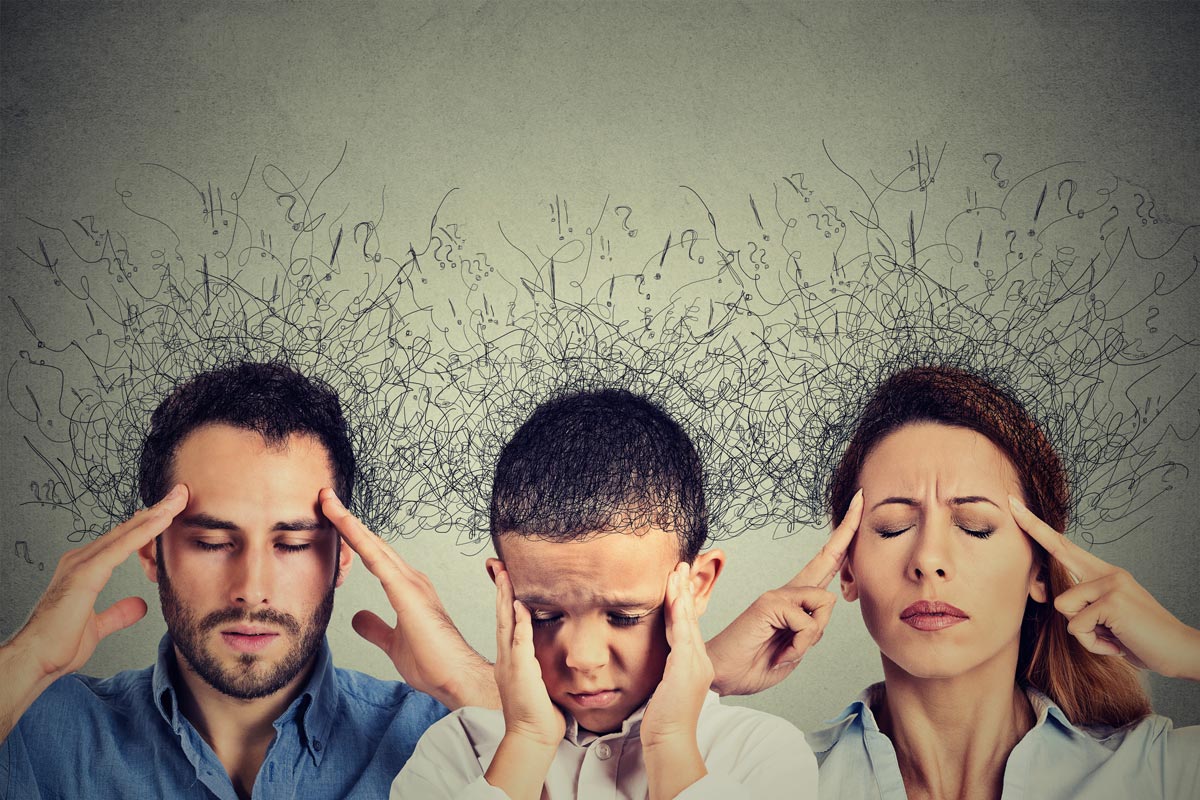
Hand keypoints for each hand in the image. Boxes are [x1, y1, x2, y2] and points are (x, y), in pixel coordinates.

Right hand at [0, 484, 187, 741]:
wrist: (34, 661)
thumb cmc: (57, 646)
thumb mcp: (97, 627)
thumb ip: (118, 613)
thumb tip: (140, 604)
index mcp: (85, 570)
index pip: (124, 541)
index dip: (149, 525)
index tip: (172, 511)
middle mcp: (81, 560)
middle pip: (127, 530)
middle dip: (157, 510)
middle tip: (182, 492)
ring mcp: (80, 564)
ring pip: (126, 533)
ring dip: (155, 514)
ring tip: (179, 498)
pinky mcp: (83, 575)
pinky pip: (120, 548)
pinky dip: (143, 532)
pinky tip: (162, 520)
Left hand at [320, 489, 497, 709]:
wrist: (456, 678)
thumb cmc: (433, 663)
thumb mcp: (392, 643)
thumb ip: (375, 628)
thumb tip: (357, 616)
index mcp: (407, 589)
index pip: (374, 556)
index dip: (354, 537)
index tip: (333, 518)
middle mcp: (410, 579)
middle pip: (372, 544)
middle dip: (347, 520)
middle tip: (325, 497)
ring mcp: (411, 582)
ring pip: (373, 545)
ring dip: (349, 523)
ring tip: (328, 501)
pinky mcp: (407, 592)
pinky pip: (377, 560)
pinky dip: (359, 539)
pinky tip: (344, 524)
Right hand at [484, 565, 561, 799]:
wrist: (532, 736)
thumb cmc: (538, 711)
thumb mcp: (537, 678)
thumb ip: (536, 659)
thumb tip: (543, 647)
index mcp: (511, 658)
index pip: (507, 620)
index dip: (505, 597)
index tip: (504, 575)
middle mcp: (507, 657)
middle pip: (501, 614)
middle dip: (500, 588)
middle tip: (497, 564)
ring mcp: (511, 663)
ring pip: (506, 622)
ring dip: (505, 597)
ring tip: (504, 573)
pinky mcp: (520, 671)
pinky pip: (519, 642)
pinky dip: (519, 623)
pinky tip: (520, 606)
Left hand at [641, 563, 709, 799]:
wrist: (670, 739)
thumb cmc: (663, 720)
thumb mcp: (664, 688)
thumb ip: (665, 671)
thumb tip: (658, 663)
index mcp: (695, 665)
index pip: (687, 626)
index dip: (682, 603)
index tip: (677, 581)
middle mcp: (699, 660)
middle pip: (690, 617)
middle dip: (685, 589)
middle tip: (681, 565)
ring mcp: (695, 663)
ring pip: (687, 619)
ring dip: (681, 592)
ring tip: (677, 571)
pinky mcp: (686, 666)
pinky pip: (682, 630)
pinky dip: (678, 610)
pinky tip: (674, 594)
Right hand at [707, 489, 862, 694]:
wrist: (723, 675)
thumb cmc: (757, 663)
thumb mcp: (796, 649)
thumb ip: (811, 630)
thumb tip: (820, 614)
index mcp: (795, 602)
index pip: (825, 567)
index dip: (842, 543)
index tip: (855, 514)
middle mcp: (787, 591)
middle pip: (827, 557)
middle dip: (848, 529)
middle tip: (862, 497)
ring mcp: (778, 594)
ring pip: (825, 603)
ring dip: (812, 637)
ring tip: (788, 650)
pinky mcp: (770, 602)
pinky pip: (808, 622)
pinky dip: (800, 645)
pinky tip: (781, 652)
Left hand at [1012, 496, 1199, 680]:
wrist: (1179, 651)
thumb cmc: (1140, 638)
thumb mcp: (1107, 618)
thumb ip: (1083, 606)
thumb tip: (1051, 599)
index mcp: (1105, 574)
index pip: (1064, 546)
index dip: (1038, 528)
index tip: (1015, 506)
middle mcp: (1107, 573)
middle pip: (1057, 550)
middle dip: (1031, 527)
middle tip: (1010, 501)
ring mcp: (1111, 584)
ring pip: (1063, 607)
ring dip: (1083, 632)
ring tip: (1111, 636)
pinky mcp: (1112, 601)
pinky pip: (1077, 627)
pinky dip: (1093, 644)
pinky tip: (1117, 643)